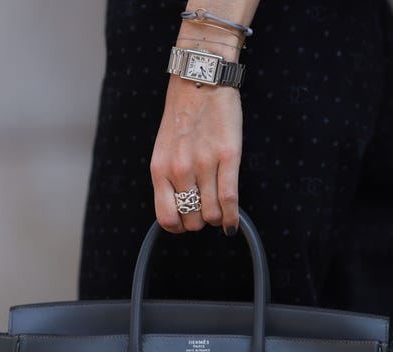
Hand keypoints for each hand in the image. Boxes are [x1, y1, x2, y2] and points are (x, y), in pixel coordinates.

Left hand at [150, 74, 242, 233]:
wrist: (199, 83)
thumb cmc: (182, 117)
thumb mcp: (164, 150)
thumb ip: (168, 178)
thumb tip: (181, 208)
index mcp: (159, 169)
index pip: (166, 218)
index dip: (179, 227)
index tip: (186, 222)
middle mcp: (179, 170)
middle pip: (192, 220)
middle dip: (200, 221)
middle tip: (206, 211)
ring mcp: (204, 164)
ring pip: (212, 214)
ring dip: (217, 218)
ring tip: (220, 210)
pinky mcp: (228, 157)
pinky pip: (230, 199)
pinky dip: (233, 217)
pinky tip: (233, 222)